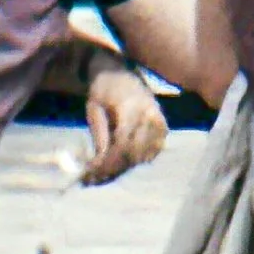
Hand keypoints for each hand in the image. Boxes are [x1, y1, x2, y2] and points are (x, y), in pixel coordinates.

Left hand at [81, 56, 168, 185]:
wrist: (122, 75)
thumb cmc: (104, 90)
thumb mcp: (94, 109)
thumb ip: (100, 135)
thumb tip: (100, 163)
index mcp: (132, 107)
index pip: (123, 143)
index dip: (107, 161)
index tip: (90, 172)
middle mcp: (151, 116)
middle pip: (132, 153)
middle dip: (111, 169)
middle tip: (90, 179)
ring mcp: (160, 124)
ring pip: (140, 156)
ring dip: (120, 168)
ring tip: (99, 174)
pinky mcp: (163, 131)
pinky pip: (148, 154)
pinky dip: (132, 161)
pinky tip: (114, 165)